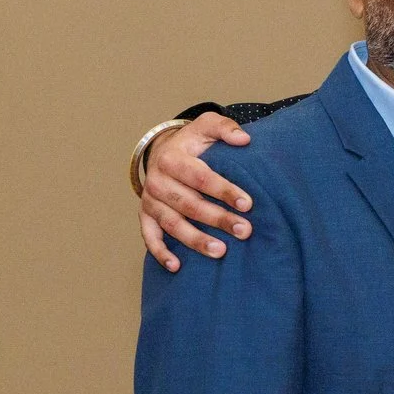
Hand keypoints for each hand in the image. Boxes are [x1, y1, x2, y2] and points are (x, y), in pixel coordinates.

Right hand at [141, 111, 253, 270]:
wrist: (164, 152)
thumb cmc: (193, 143)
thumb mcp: (206, 126)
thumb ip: (224, 128)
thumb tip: (244, 139)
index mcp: (172, 159)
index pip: (201, 178)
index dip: (225, 191)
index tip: (248, 204)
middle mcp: (157, 181)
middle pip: (189, 204)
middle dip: (217, 219)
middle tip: (245, 231)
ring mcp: (150, 201)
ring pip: (172, 224)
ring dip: (195, 240)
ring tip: (220, 251)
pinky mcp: (145, 216)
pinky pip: (149, 237)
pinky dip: (160, 253)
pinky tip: (177, 267)